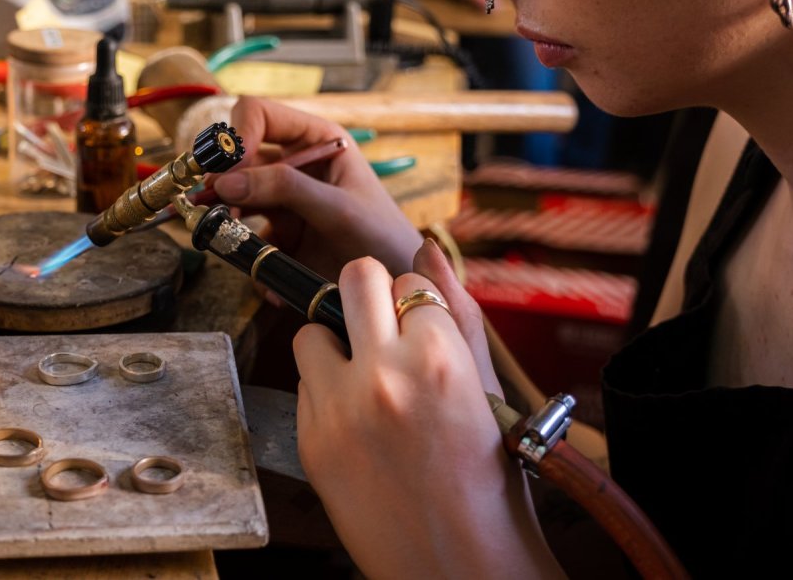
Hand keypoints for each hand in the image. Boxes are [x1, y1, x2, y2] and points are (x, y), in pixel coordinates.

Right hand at [206, 96, 422, 278]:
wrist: (398, 282)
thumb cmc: (383, 235)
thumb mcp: (338, 208)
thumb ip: (285, 188)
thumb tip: (226, 181)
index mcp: (316, 139)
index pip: (259, 115)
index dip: (237, 135)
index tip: (225, 168)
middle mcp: (295, 164)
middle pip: (239, 158)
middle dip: (224, 182)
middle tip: (211, 207)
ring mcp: (284, 199)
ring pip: (236, 199)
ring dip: (227, 219)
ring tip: (229, 240)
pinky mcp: (278, 233)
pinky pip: (247, 239)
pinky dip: (249, 258)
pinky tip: (269, 281)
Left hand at [293, 241, 559, 577]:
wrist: (457, 564)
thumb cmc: (488, 478)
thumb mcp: (487, 388)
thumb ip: (457, 309)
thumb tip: (427, 245)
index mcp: (440, 357)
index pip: (409, 279)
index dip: (416, 304)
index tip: (423, 332)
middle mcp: (385, 375)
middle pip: (353, 277)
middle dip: (367, 293)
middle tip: (382, 328)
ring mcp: (340, 409)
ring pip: (312, 329)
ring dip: (336, 344)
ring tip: (366, 381)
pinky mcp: (310, 440)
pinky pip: (303, 384)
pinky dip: (326, 392)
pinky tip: (358, 423)